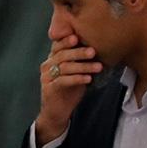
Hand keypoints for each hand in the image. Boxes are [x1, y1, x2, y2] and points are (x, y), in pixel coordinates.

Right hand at [35, 33, 100, 147]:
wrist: (57, 111)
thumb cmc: (69, 88)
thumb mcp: (75, 70)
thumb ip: (80, 58)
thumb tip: (99, 44)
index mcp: (52, 59)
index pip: (57, 45)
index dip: (66, 40)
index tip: (78, 37)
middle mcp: (47, 66)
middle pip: (62, 55)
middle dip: (79, 52)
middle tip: (93, 52)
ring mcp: (47, 78)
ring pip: (65, 68)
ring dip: (83, 66)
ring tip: (98, 67)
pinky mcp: (50, 89)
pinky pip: (63, 81)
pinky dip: (77, 79)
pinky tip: (88, 79)